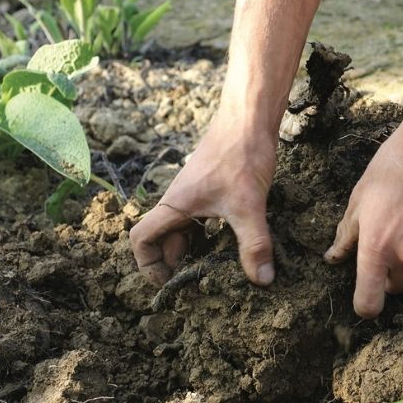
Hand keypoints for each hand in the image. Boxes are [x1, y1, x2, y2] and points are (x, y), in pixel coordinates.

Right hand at [130, 114, 278, 285]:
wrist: (250, 118)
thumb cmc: (240, 156)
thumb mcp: (247, 206)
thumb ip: (254, 244)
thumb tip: (261, 280)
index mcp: (174, 206)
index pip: (142, 239)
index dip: (148, 264)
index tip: (168, 283)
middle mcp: (180, 201)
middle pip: (166, 239)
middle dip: (177, 263)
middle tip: (199, 285)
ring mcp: (198, 194)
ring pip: (187, 229)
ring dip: (197, 250)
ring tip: (217, 270)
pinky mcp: (216, 188)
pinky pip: (205, 219)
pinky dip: (214, 235)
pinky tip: (236, 245)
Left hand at [324, 109, 402, 317]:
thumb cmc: (391, 169)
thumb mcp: (359, 200)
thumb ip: (346, 236)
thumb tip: (334, 258)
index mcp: (375, 248)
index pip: (369, 304)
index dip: (365, 305)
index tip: (368, 294)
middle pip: (396, 292)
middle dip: (391, 279)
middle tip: (391, 253)